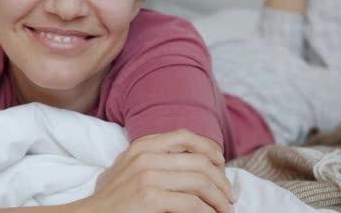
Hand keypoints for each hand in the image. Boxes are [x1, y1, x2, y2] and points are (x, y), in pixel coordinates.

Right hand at [86, 129, 235, 212]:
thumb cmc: (111, 199)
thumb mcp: (128, 169)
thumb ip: (154, 160)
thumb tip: (194, 164)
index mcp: (142, 145)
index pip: (185, 136)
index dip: (209, 148)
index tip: (221, 165)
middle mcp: (145, 155)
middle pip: (199, 160)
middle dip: (221, 180)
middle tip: (229, 198)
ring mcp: (147, 176)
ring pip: (200, 181)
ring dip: (219, 199)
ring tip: (225, 211)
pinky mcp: (150, 197)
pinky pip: (193, 203)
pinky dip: (207, 212)